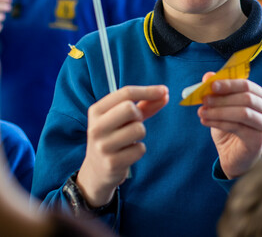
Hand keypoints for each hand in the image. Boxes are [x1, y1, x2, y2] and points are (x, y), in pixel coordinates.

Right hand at [77, 86, 168, 206]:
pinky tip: (127, 154)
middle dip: (139, 115)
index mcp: (96, 110)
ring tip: (129, 140)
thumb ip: (144, 105)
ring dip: (140, 133)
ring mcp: (103, 146)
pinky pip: (140, 149)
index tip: (164, 90)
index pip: (125, 93)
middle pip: (130, 108)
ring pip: (138, 129)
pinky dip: (139, 150)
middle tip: (134, 123)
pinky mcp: (112, 162)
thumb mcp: (123, 119)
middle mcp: (96, 127)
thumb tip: (165, 94)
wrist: (96, 170)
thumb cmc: (114, 137)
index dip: (148, 90)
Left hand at [198, 73, 261, 178]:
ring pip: (243, 113)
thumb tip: (207, 75)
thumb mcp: (221, 107)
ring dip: (219, 111)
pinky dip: (219, 123)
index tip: (210, 85)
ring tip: (202, 112)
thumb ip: (217, 91)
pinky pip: (238, 127)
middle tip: (204, 99)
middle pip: (247, 98)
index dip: (229, 84)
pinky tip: (205, 121)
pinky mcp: (259, 140)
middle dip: (223, 98)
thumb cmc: (230, 129)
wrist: (233, 156)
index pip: (247, 85)